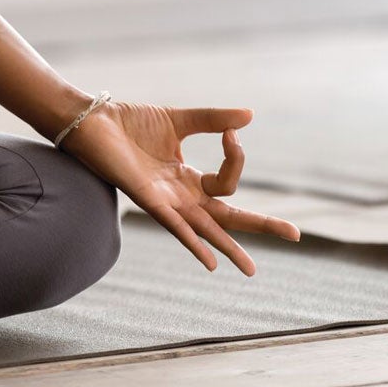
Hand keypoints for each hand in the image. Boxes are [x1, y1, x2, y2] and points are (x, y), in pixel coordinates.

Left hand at [59, 102, 299, 275]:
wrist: (91, 121)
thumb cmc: (128, 123)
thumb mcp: (178, 120)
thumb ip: (212, 120)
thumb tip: (249, 117)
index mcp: (187, 178)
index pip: (228, 181)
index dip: (237, 156)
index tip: (232, 132)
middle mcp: (179, 195)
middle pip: (227, 216)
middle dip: (260, 226)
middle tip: (296, 236)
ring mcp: (164, 200)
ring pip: (205, 228)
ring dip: (229, 247)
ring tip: (252, 269)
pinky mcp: (146, 198)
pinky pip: (174, 225)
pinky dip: (193, 242)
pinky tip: (210, 262)